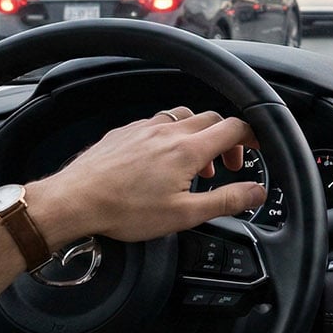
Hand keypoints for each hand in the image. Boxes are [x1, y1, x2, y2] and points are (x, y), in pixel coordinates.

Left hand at [29, 106, 264, 247]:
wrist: (76, 200)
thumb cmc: (125, 210)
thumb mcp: (184, 215)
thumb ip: (226, 201)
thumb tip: (256, 192)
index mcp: (188, 150)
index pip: (233, 128)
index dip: (251, 137)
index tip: (256, 148)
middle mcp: (168, 131)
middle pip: (211, 119)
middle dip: (226, 139)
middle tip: (226, 165)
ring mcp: (144, 128)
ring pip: (183, 117)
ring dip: (197, 135)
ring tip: (193, 163)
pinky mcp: (124, 131)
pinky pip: (156, 123)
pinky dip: (170, 135)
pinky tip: (161, 158)